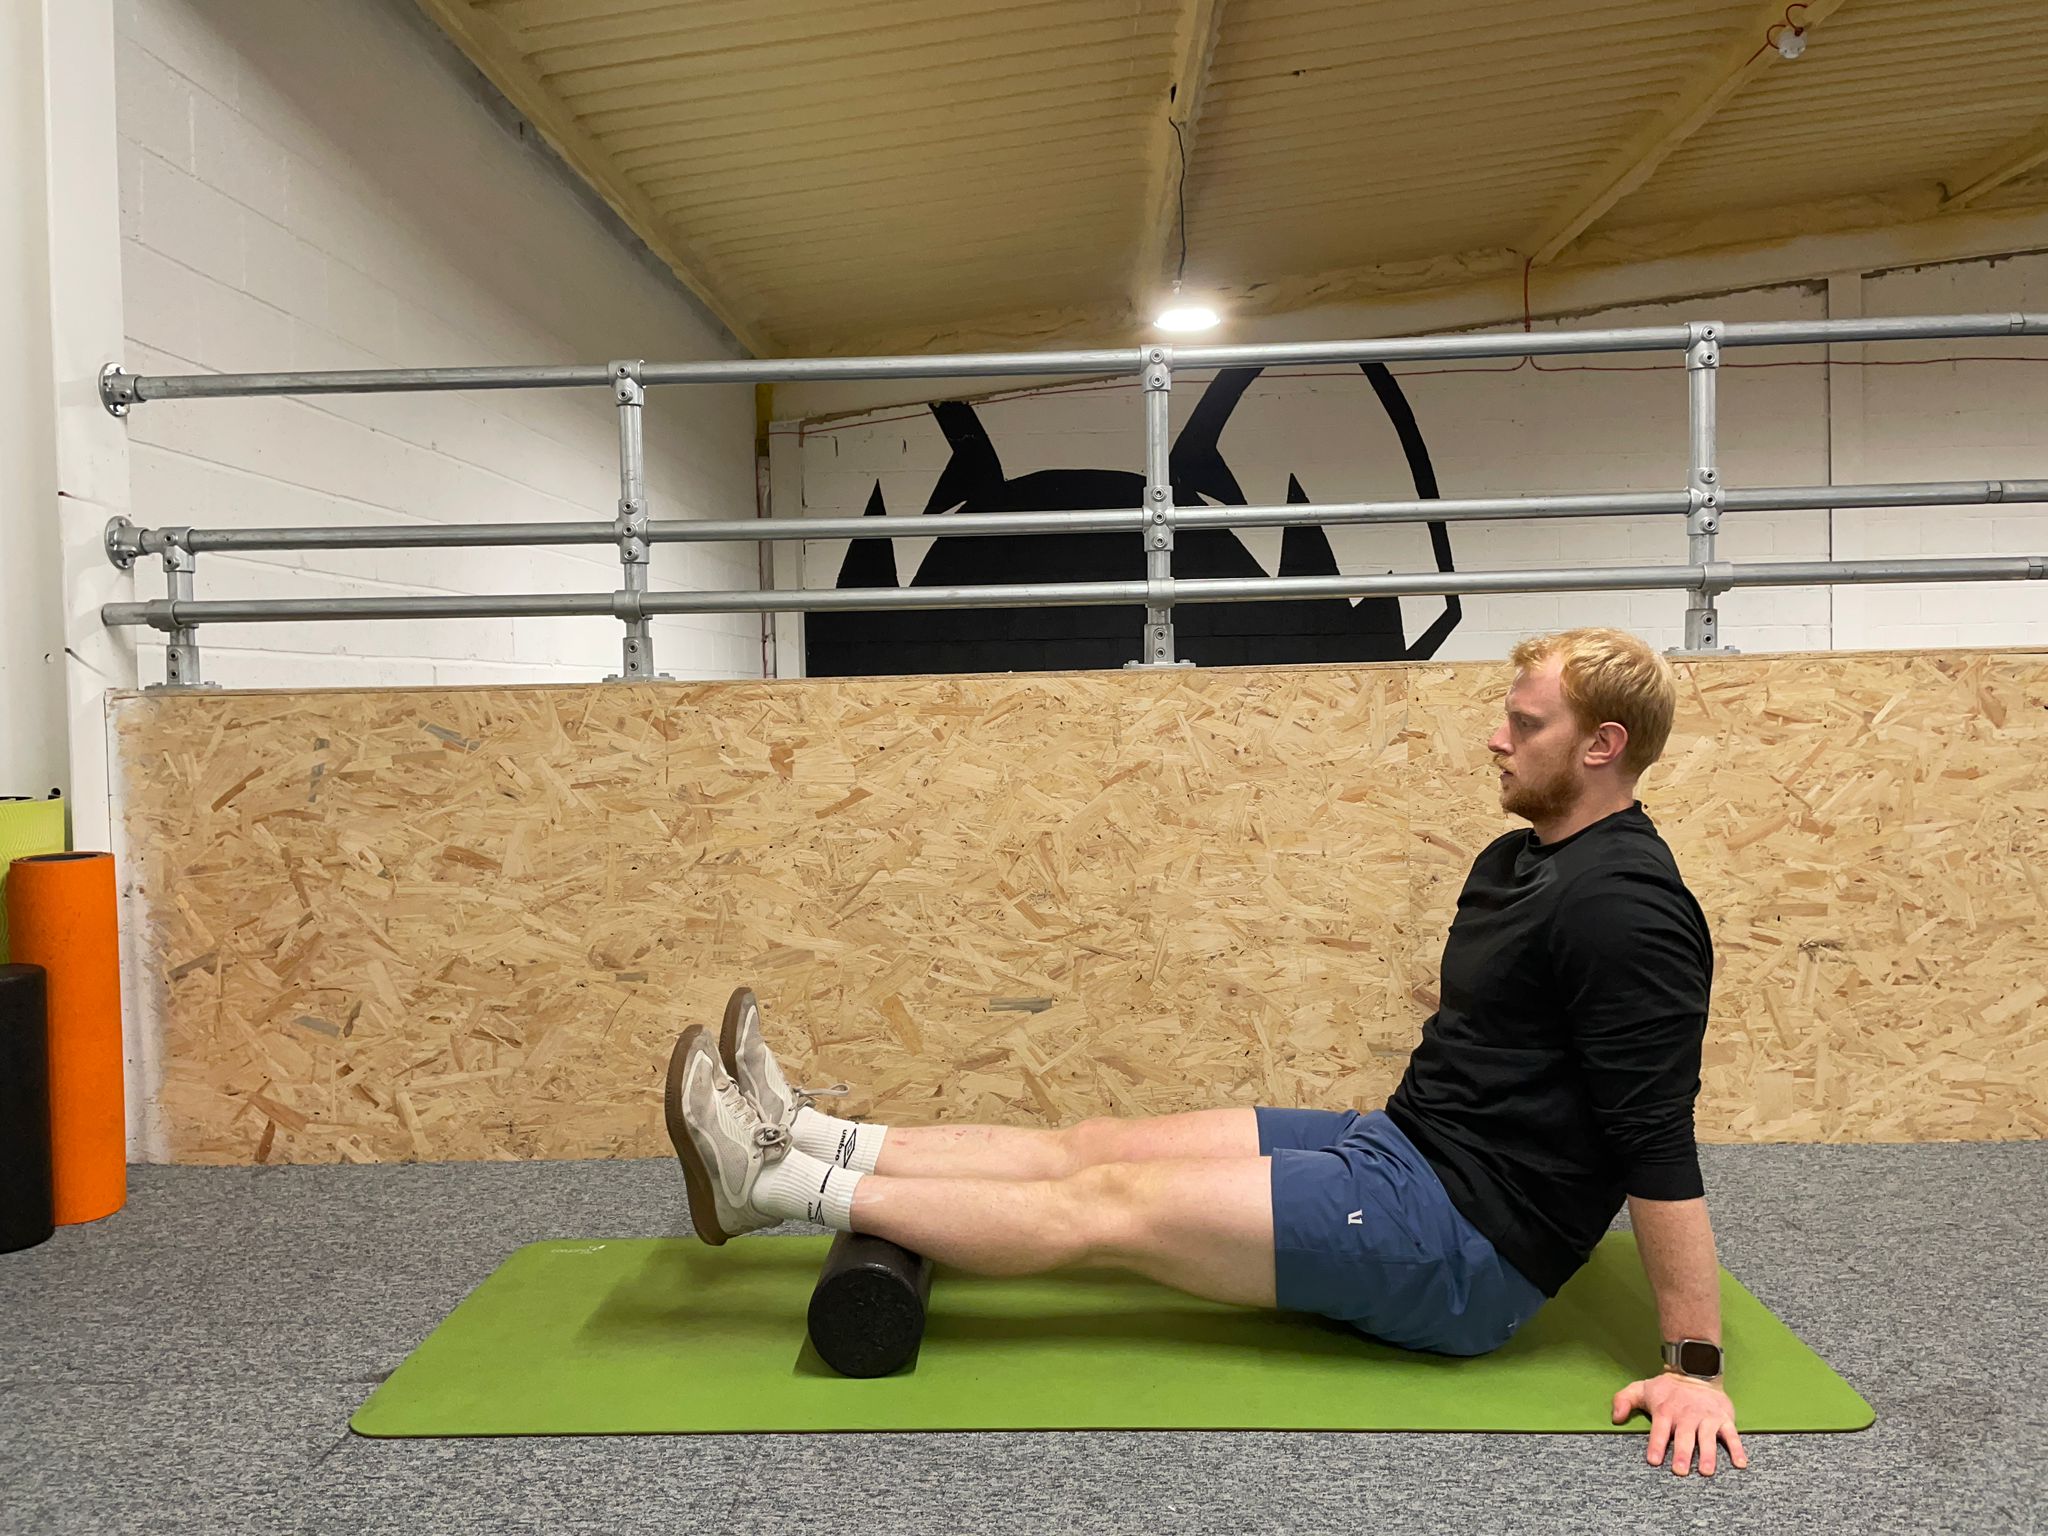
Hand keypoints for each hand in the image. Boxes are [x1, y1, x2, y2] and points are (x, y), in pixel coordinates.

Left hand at [1611, 1372, 1747, 1476]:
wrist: (1695, 1371)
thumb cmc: (1666, 1389)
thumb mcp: (1641, 1389)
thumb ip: (1623, 1400)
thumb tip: (1615, 1417)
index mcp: (1666, 1411)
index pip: (1660, 1429)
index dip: (1656, 1444)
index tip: (1654, 1460)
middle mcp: (1686, 1415)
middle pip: (1684, 1436)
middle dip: (1682, 1454)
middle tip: (1680, 1471)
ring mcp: (1706, 1417)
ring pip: (1707, 1437)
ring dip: (1708, 1454)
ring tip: (1706, 1471)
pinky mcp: (1723, 1418)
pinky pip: (1732, 1434)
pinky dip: (1737, 1448)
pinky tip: (1740, 1464)